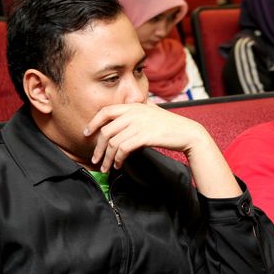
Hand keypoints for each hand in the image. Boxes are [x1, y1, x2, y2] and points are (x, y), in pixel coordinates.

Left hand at [83, 103, 208, 171]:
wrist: (187, 133)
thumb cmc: (169, 125)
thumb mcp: (151, 112)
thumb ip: (136, 111)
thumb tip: (120, 118)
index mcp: (133, 106)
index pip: (106, 111)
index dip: (93, 122)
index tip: (86, 134)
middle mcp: (134, 113)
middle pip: (106, 130)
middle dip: (98, 147)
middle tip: (95, 159)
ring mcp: (139, 124)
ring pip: (113, 142)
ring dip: (107, 158)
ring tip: (106, 167)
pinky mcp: (144, 136)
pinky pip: (124, 149)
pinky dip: (118, 159)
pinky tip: (119, 165)